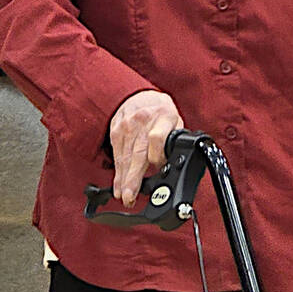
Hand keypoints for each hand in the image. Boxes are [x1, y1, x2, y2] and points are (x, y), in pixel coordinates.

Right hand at [108, 89, 182, 204]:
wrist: (138, 94)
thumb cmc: (160, 111)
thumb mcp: (175, 119)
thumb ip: (176, 139)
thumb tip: (176, 162)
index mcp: (163, 117)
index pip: (156, 138)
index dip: (157, 156)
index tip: (158, 167)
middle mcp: (142, 122)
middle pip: (137, 152)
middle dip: (133, 177)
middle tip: (130, 196)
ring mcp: (126, 127)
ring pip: (124, 157)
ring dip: (123, 179)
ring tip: (124, 196)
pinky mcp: (115, 132)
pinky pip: (117, 155)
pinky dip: (118, 172)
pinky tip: (118, 186)